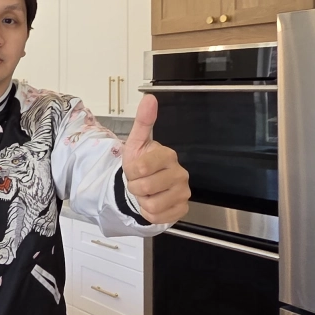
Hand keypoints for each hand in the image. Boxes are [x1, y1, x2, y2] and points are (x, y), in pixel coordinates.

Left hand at [122, 94, 190, 224]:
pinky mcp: (182, 209)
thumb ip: (143, 121)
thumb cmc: (141, 164)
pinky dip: (150, 214)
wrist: (145, 184)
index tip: (135, 169)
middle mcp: (180, 173)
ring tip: (147, 193)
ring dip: (142, 201)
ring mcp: (183, 192)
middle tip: (139, 182)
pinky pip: (159, 217)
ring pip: (152, 205)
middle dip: (135, 187)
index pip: (140, 168)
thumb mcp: (136, 143)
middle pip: (145, 188)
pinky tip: (153, 203)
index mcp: (168, 155)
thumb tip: (149, 98)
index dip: (131, 172)